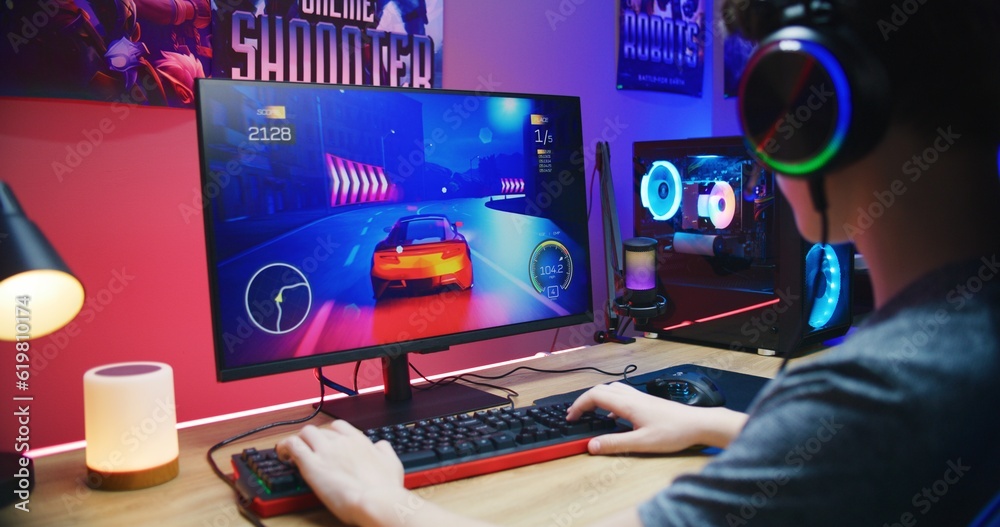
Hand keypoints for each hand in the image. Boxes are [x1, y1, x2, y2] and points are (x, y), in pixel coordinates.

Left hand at [276, 420, 408, 525]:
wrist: (376, 500)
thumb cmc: (384, 488)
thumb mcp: (391, 463)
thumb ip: (384, 450)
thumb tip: (381, 445)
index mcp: (359, 441)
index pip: (339, 427)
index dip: (330, 434)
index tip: (326, 442)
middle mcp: (341, 442)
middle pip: (321, 430)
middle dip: (313, 439)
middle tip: (310, 451)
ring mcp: (325, 451)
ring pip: (305, 432)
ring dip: (299, 440)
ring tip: (292, 453)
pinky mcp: (311, 465)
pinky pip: (292, 446)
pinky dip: (284, 446)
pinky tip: (282, 454)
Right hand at [566, 382, 746, 454]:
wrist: (698, 424)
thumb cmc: (674, 432)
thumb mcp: (642, 443)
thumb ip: (615, 444)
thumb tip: (592, 445)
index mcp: (628, 404)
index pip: (595, 395)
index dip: (579, 405)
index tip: (571, 416)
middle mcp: (633, 397)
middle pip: (601, 390)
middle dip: (585, 401)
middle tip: (576, 414)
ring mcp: (641, 398)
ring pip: (612, 390)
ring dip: (597, 399)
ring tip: (591, 413)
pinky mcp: (647, 402)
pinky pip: (622, 396)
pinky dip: (611, 402)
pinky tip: (615, 417)